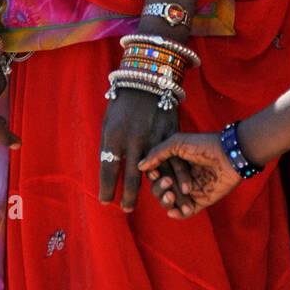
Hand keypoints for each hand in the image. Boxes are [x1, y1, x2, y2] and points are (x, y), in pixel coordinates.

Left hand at [99, 86, 187, 212]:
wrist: (147, 79)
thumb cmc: (122, 103)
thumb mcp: (108, 123)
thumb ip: (109, 147)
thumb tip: (108, 171)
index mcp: (114, 136)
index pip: (108, 170)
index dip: (107, 189)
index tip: (106, 202)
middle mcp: (134, 140)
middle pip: (131, 178)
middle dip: (128, 198)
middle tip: (126, 210)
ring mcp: (154, 138)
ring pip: (157, 173)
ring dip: (159, 192)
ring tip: (159, 205)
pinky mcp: (171, 134)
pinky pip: (176, 160)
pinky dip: (180, 177)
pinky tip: (183, 190)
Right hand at [138, 131, 240, 218]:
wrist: (229, 155)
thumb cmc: (204, 145)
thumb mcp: (177, 142)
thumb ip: (157, 153)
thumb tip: (140, 166)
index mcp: (173, 163)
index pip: (155, 174)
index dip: (153, 176)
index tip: (155, 172)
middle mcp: (179, 177)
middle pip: (159, 189)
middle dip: (159, 189)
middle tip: (168, 182)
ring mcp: (189, 190)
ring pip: (169, 202)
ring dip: (166, 202)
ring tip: (171, 196)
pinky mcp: (200, 201)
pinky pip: (185, 212)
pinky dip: (177, 214)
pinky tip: (173, 211)